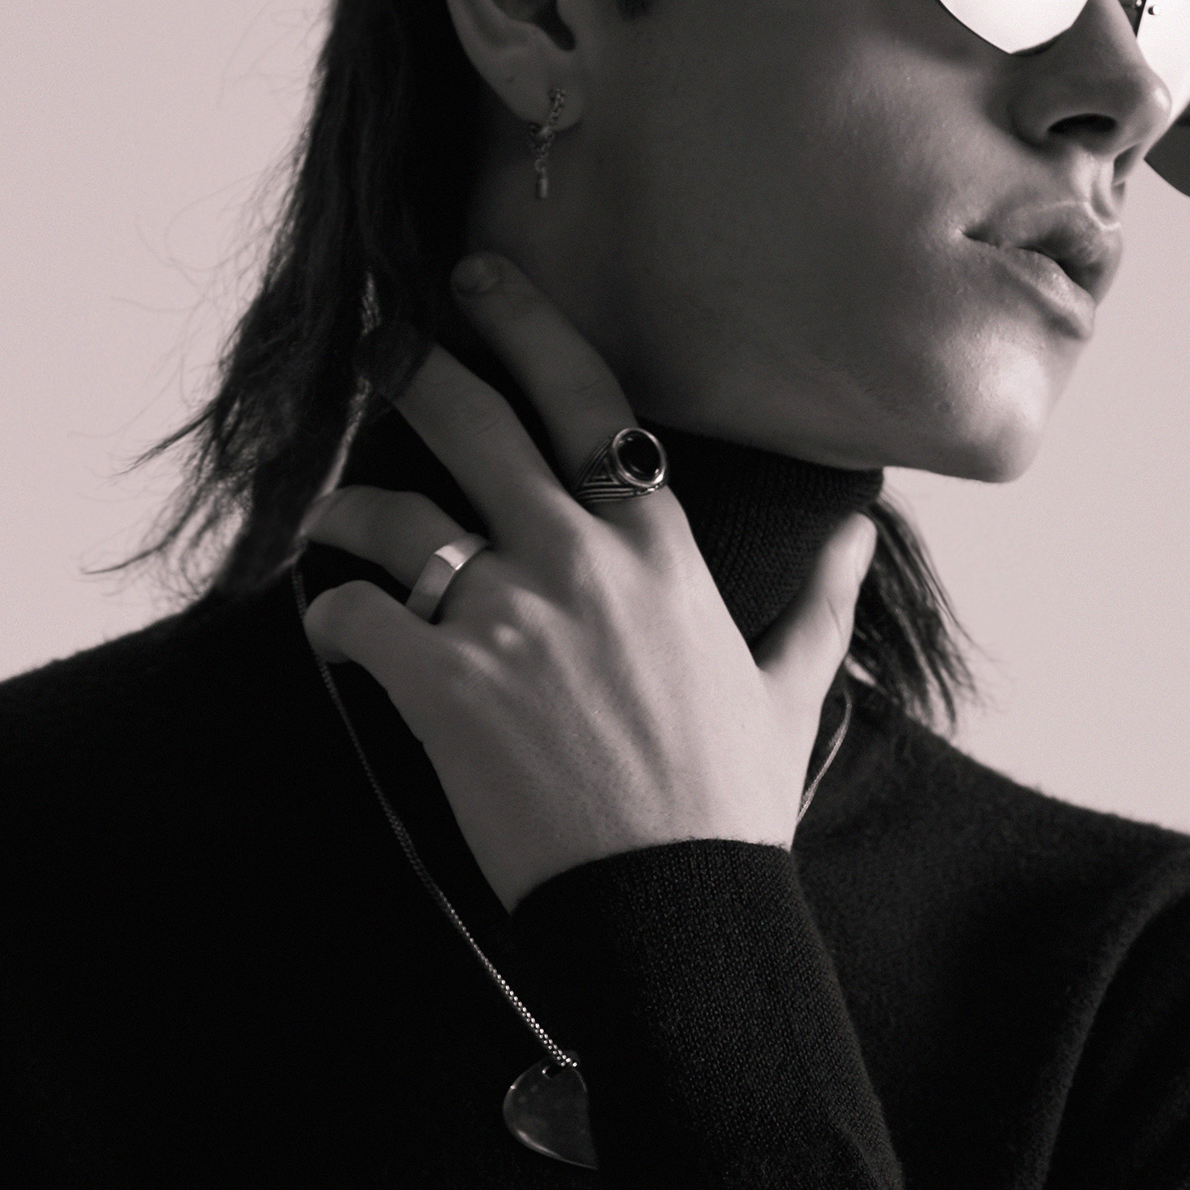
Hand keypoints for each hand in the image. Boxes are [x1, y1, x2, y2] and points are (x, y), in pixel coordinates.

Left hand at [296, 255, 876, 914]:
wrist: (673, 907)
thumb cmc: (729, 807)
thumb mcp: (790, 690)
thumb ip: (815, 601)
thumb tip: (857, 533)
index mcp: (659, 550)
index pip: (585, 400)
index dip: (523, 325)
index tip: (476, 282)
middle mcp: (579, 562)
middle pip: (471, 421)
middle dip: (411, 370)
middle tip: (379, 351)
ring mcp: (507, 619)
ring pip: (392, 518)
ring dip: (349, 513)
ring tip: (334, 522)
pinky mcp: (444, 686)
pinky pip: (356, 615)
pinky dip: (332, 615)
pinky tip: (333, 627)